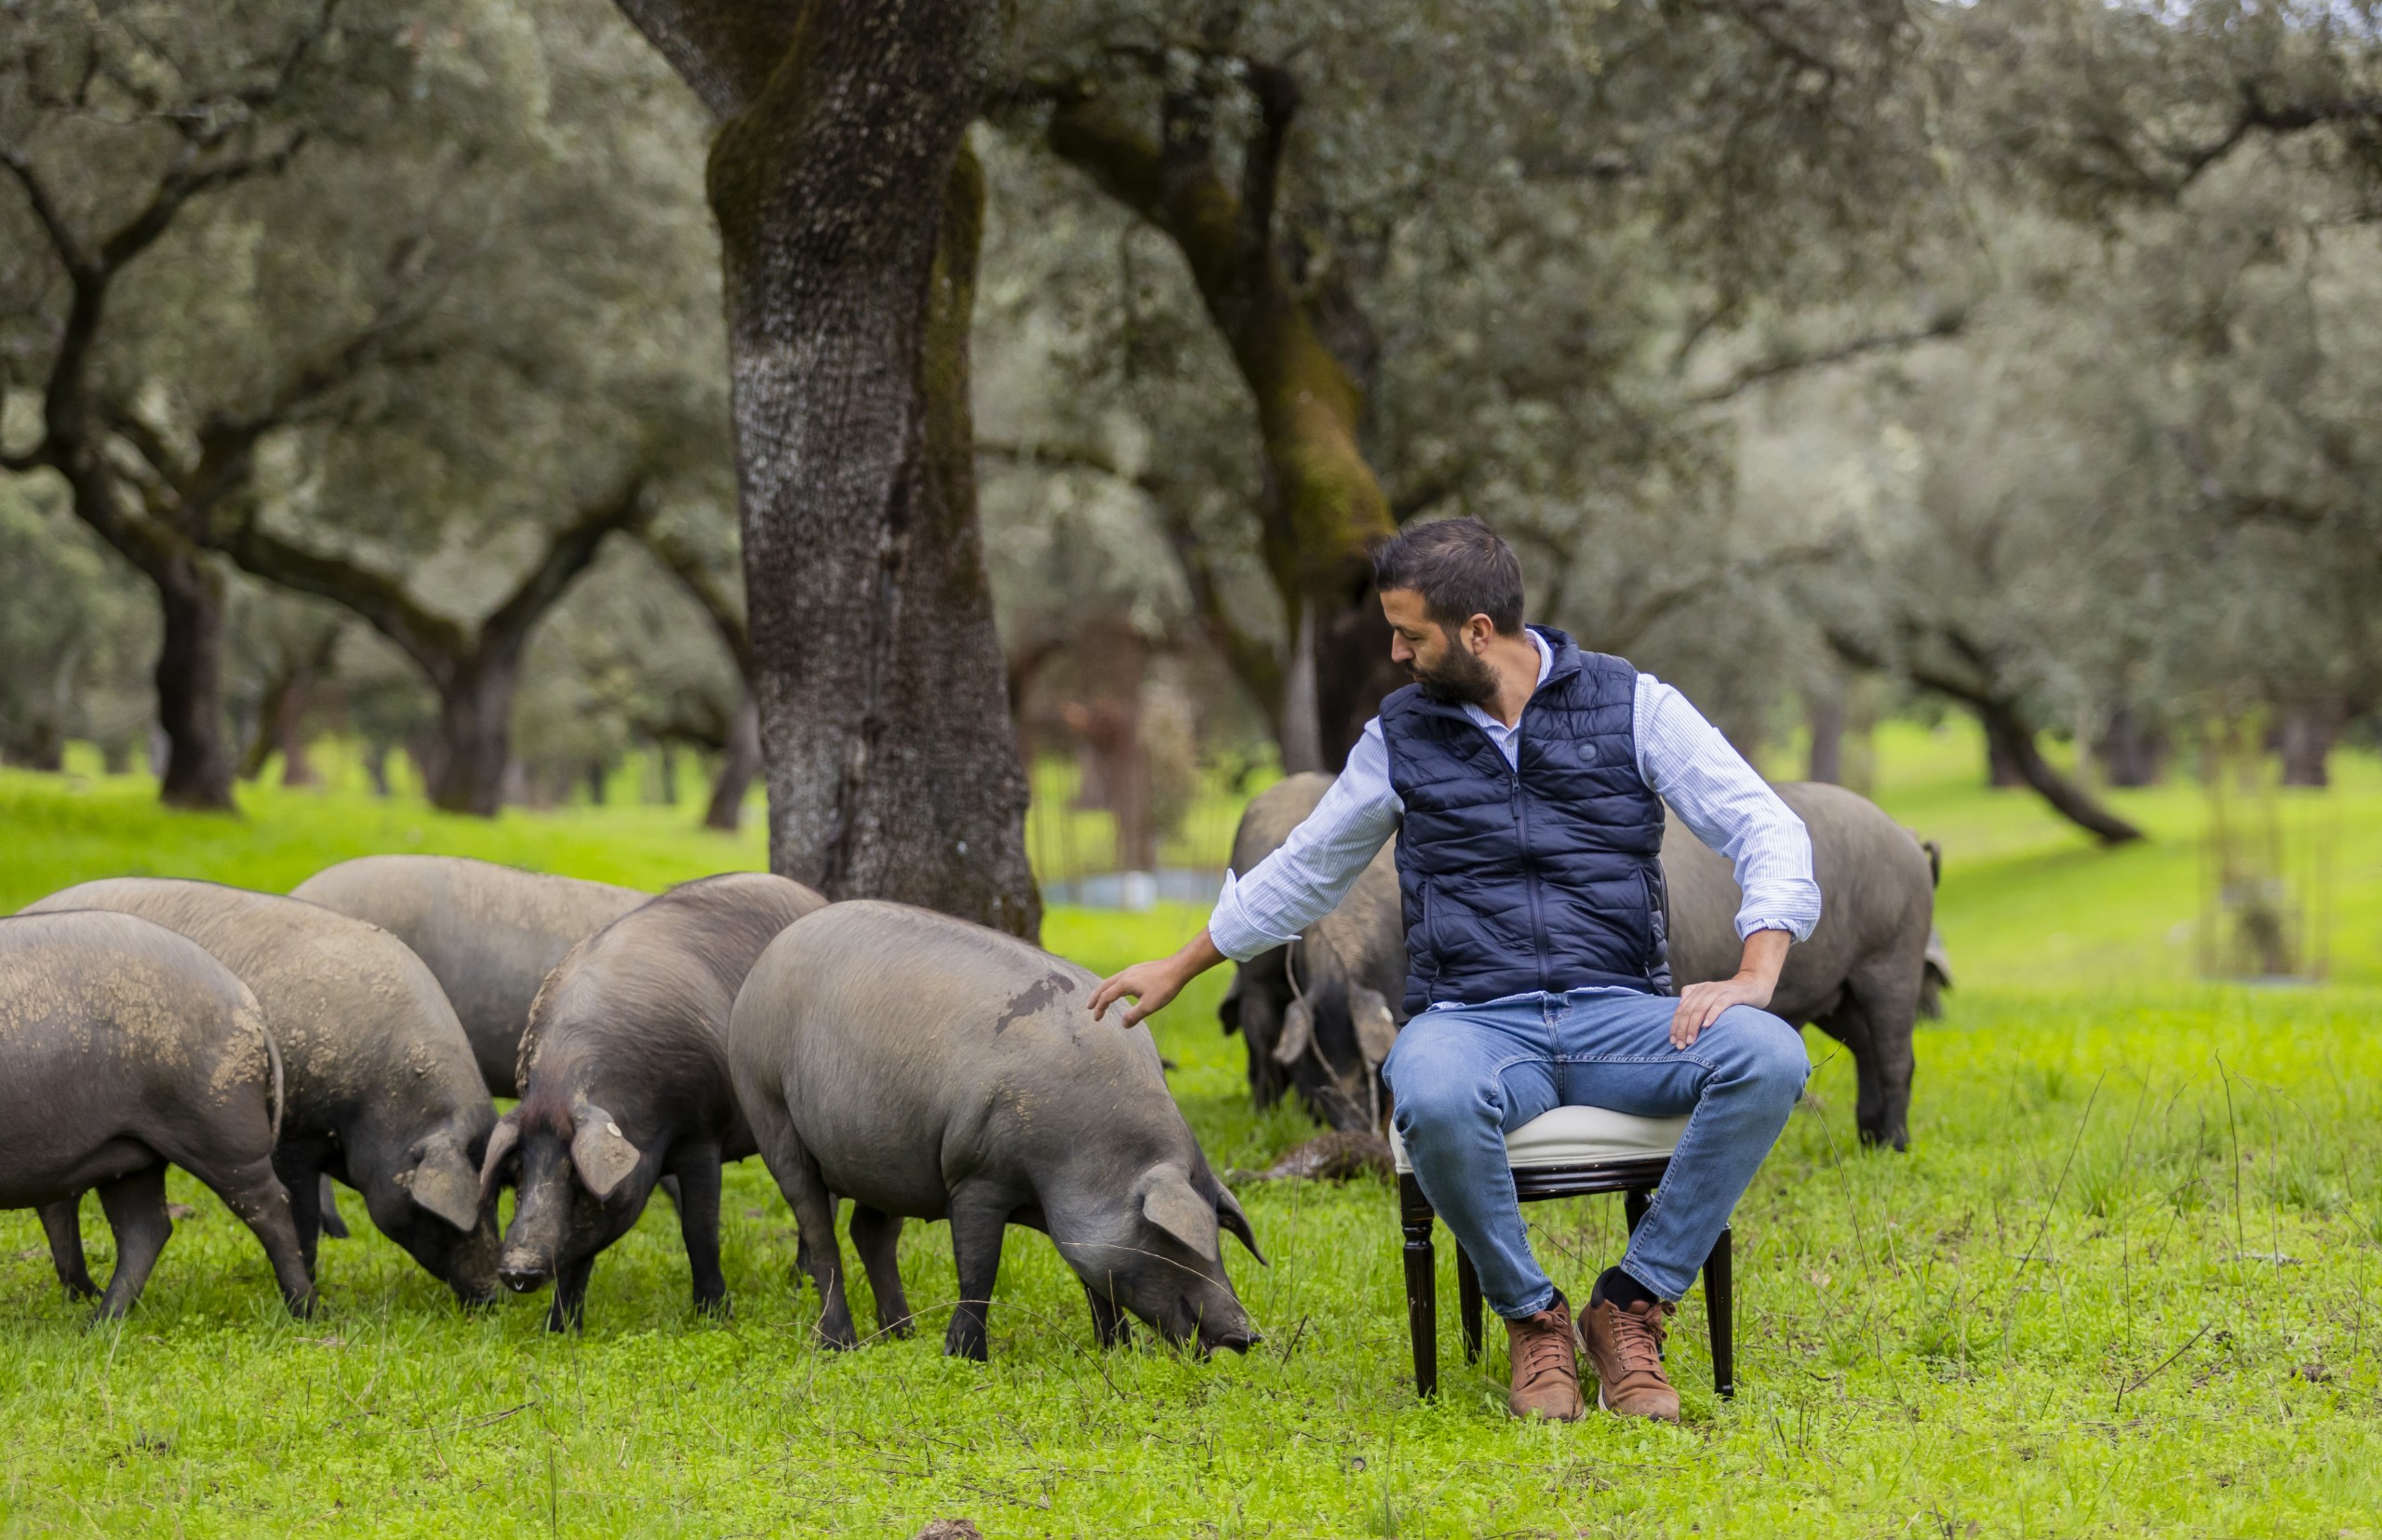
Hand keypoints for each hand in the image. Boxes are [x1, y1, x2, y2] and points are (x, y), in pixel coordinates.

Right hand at [1089, 930, 1224, 1027]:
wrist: (1179, 967)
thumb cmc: (1165, 987)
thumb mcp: (1149, 1006)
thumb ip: (1134, 1016)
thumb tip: (1123, 1024)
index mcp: (1125, 984)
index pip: (1106, 997)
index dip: (1099, 1008)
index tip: (1096, 1019)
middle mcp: (1125, 974)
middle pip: (1104, 985)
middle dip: (1096, 996)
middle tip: (1089, 1006)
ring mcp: (1133, 970)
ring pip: (1113, 980)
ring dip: (1105, 990)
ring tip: (1102, 997)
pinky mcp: (1140, 969)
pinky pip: (1121, 977)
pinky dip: (1114, 985)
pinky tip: (1122, 989)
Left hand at [1668, 928, 1789, 1048]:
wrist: (1754, 986)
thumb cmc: (1729, 997)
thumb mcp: (1709, 999)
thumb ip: (1695, 1005)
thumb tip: (1681, 1022)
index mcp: (1697, 990)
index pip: (1681, 1009)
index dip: (1675, 1025)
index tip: (1672, 1041)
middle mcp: (1705, 989)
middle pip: (1688, 1010)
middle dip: (1682, 1029)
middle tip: (1680, 1045)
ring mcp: (1718, 991)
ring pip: (1700, 1008)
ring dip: (1693, 1026)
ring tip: (1690, 1041)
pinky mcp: (1732, 995)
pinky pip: (1719, 1004)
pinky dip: (1711, 1015)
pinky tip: (1707, 1026)